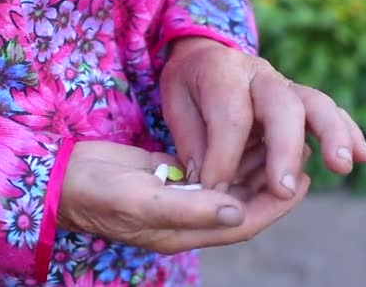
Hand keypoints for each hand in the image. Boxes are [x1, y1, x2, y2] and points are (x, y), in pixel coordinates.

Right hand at [58, 141, 310, 253]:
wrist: (63, 178)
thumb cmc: (96, 193)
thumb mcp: (140, 201)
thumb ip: (189, 209)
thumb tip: (237, 212)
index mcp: (184, 231)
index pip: (243, 223)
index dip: (276, 205)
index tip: (302, 183)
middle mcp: (188, 216)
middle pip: (242, 203)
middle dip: (271, 182)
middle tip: (298, 155)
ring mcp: (179, 196)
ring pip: (228, 184)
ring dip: (253, 166)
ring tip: (279, 141)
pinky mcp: (170, 176)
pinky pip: (209, 168)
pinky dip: (228, 155)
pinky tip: (242, 136)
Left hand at [161, 37, 365, 198]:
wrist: (207, 54)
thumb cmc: (190, 85)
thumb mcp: (176, 105)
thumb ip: (192, 142)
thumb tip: (209, 184)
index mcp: (222, 73)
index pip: (230, 116)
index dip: (223, 157)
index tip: (215, 190)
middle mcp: (259, 75)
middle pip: (281, 107)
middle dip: (284, 149)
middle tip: (283, 188)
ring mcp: (285, 85)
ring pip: (315, 104)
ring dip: (333, 135)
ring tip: (343, 165)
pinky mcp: (301, 98)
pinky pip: (329, 111)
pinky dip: (348, 131)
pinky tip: (364, 154)